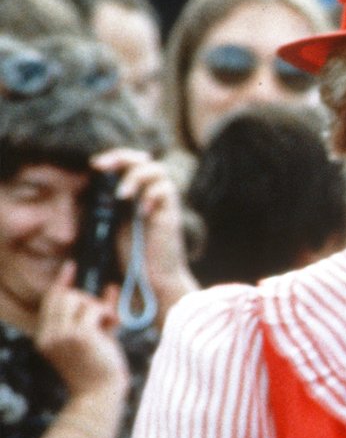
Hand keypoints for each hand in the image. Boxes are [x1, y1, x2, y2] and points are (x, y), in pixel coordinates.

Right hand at [35, 264, 128, 398]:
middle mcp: (49, 335)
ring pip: (78, 299)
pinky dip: (106, 312)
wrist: (100, 395)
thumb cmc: (100, 368)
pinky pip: (93, 308)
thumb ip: (99, 314)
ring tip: (108, 323)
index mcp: (46, 337)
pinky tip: (113, 323)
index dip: (62, 283)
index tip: (71, 267)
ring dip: (97, 306)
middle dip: (86, 298)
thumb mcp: (97, 337)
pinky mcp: (79, 336)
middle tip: (102, 315)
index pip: (50, 301)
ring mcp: (61, 336)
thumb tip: (110, 287)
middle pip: (64, 296)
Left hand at [91, 149, 196, 321]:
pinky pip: (166, 190)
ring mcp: (162, 203)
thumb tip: (82, 190)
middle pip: (143, 159)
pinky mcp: (171, 214)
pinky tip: (141, 212)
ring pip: (157, 169)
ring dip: (136, 177)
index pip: (128, 164)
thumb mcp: (108, 226)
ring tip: (122, 196)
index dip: (114, 158)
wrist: (151, 280)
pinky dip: (151, 196)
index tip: (95, 166)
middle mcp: (150, 195)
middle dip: (122, 157)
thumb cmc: (130, 258)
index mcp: (135, 195)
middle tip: (103, 168)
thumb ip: (101, 207)